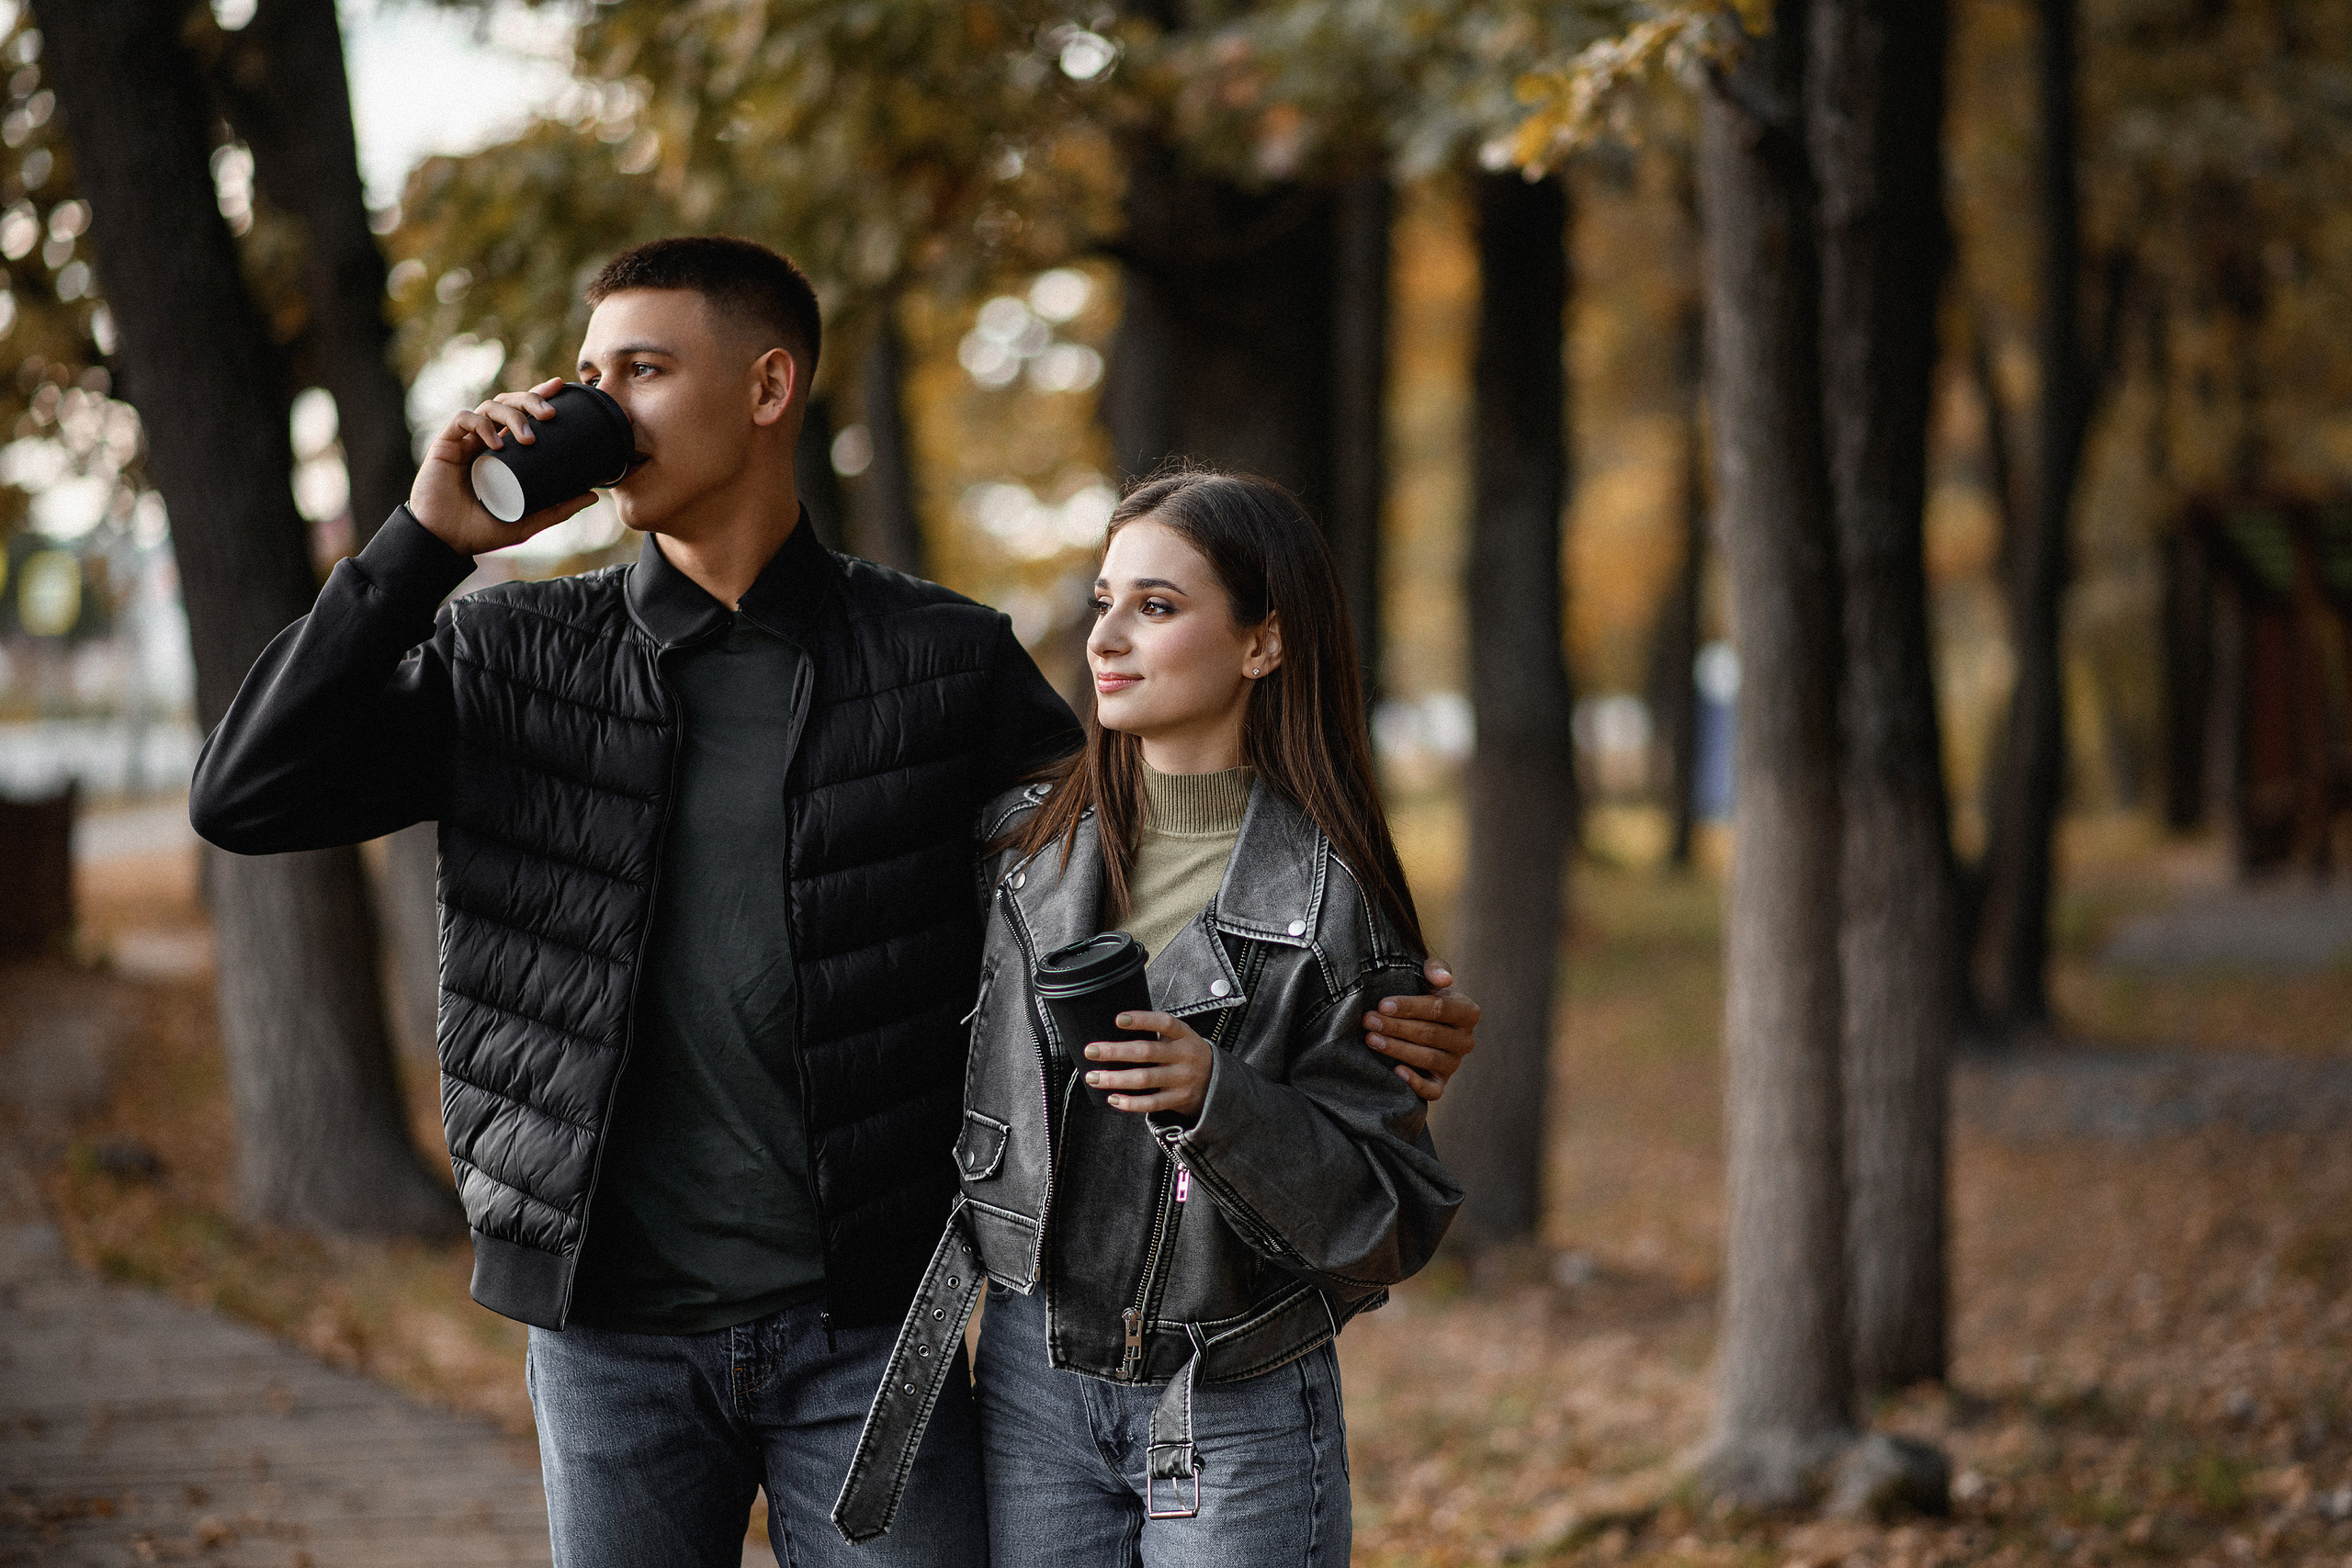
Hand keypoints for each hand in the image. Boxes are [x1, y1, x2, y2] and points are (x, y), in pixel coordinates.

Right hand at [408, 376, 598, 555]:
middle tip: (550, 415)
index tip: (560, 387)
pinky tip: (497, 443)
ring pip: (489, 406)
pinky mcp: (446, 444)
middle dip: (530, 400)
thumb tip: (594, 496)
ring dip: (512, 415)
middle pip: (509, 402)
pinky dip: (482, 425)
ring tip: (528, 439)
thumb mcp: (526, 521)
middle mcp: (486, 440)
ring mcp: (465, 441)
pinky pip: (464, 420)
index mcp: (505, 451)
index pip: (523, 414)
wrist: (444, 541)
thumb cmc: (482, 530)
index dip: (539, 396)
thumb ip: (558, 509)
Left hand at [1085, 1011, 1212, 1117]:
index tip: (1117, 1019)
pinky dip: (1131, 1102)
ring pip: (1144, 1079)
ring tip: (1093, 1077)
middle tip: (1090, 1051)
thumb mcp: (1180, 1038)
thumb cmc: (1185, 1054)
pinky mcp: (1179, 1099)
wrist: (1217, 1082)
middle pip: (1147, 1052)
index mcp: (1184, 1036)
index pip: (1164, 1023)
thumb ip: (1157, 1033)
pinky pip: (1152, 1103)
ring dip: (1115, 1078)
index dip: (1142, 1020)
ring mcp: (1182, 1079)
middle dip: (1115, 1051)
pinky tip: (1113, 1098)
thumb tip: (1116, 1026)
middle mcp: (1185, 1056)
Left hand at [1364, 958, 1479, 1102]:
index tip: (1382, 1004)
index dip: (1409, 1007)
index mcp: (1468, 1012)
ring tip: (1371, 1039)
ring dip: (1397, 1049)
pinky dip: (1415, 1083)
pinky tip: (1395, 1071)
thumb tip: (1444, 979)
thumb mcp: (1429, 978)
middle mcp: (1466, 1040)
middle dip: (1396, 1027)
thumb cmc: (1422, 995)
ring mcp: (1454, 1063)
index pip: (1438, 1008)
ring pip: (1428, 1058)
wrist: (1420, 1021)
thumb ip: (1435, 969)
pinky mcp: (1441, 1083)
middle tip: (1368, 1021)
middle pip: (1429, 1034)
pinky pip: (1432, 1090)